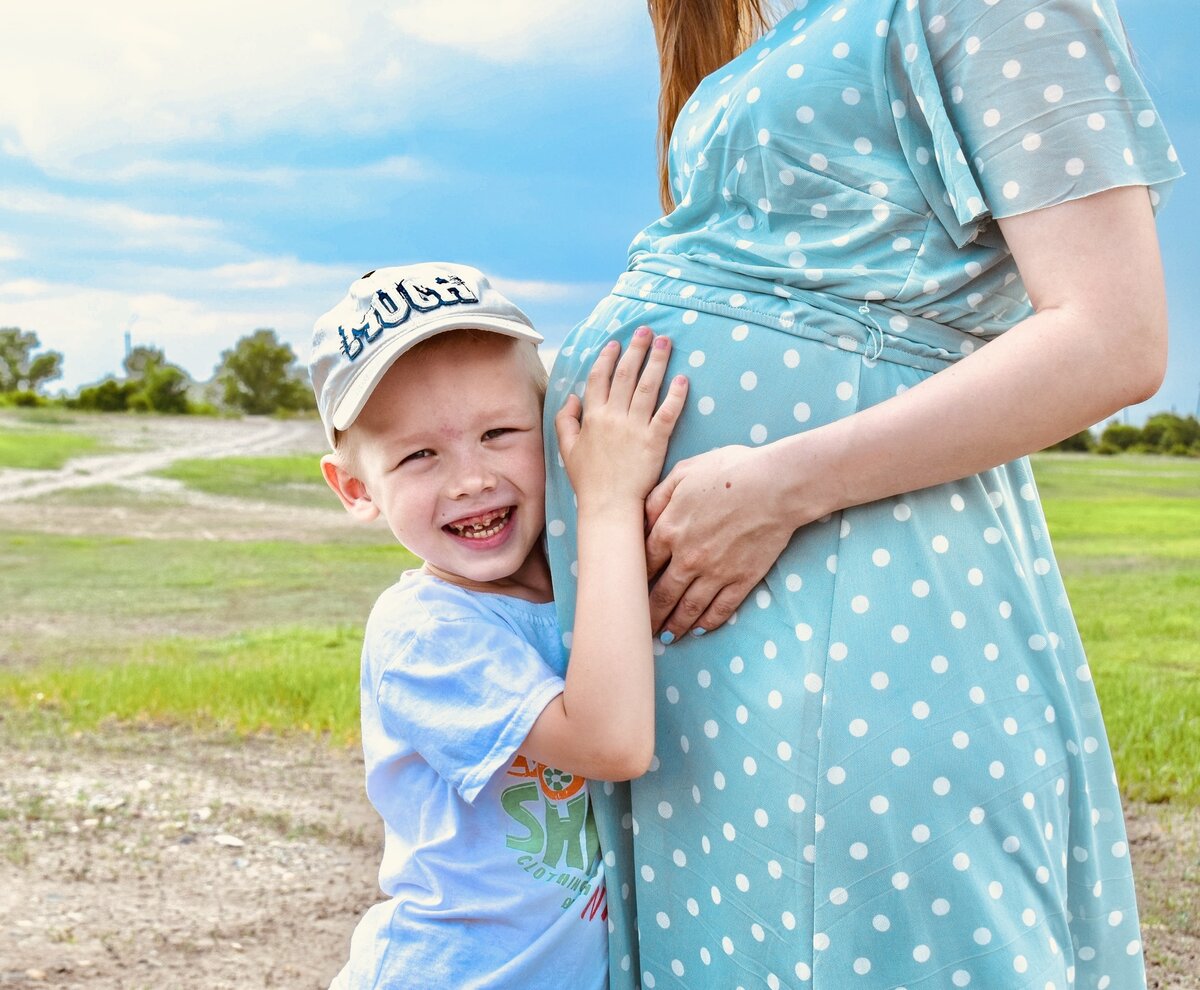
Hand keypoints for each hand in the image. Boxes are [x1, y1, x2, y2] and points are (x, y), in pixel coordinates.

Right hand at [554, 327, 688, 508]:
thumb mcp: (567, 448)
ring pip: (648, 387)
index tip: (617, 342)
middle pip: (626, 375)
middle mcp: (614, 417)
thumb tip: (572, 397)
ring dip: (657, 361)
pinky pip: (667, 413)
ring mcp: (635, 428)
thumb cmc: (588, 480)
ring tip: (666, 342)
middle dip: (636, 349)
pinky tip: (683, 379)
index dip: (608, 357)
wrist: (608, 505)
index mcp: (593, 416)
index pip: (599, 378)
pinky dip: (676, 395)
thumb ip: (566, 420)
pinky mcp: (655, 441)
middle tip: (647, 330)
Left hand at [644, 443, 798, 638]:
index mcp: (669, 530)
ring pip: (688, 608)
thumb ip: (657, 498)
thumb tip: (641, 520)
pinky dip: (708, 623)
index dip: (634, 582)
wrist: (775, 485)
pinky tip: (700, 629)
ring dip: (675, 626)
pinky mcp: (741, 580)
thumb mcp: (683, 473)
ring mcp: (715, 572)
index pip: (643, 566)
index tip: (629, 592)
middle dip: (649, 614)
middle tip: (640, 627)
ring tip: (666, 637)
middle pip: (661, 594)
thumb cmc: (730, 471)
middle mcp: (687, 558)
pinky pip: (720, 609)